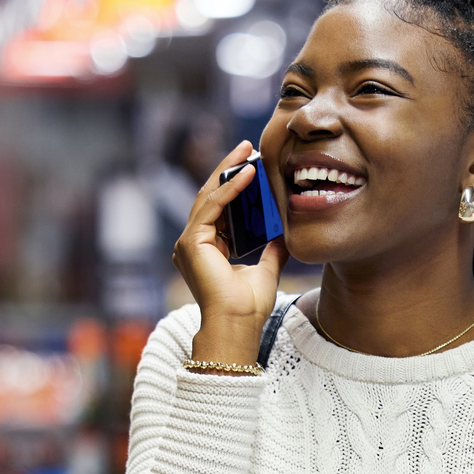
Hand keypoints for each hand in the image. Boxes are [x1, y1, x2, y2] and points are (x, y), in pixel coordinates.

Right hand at [173, 140, 288, 361]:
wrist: (239, 325)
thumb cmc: (249, 307)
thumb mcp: (267, 270)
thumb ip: (272, 250)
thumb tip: (284, 234)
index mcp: (208, 248)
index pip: (221, 208)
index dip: (237, 185)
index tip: (254, 165)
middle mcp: (194, 243)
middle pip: (212, 197)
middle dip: (230, 170)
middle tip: (248, 147)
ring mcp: (189, 242)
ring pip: (209, 196)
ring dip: (229, 172)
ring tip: (248, 152)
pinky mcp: (192, 242)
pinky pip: (212, 207)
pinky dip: (230, 189)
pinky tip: (247, 174)